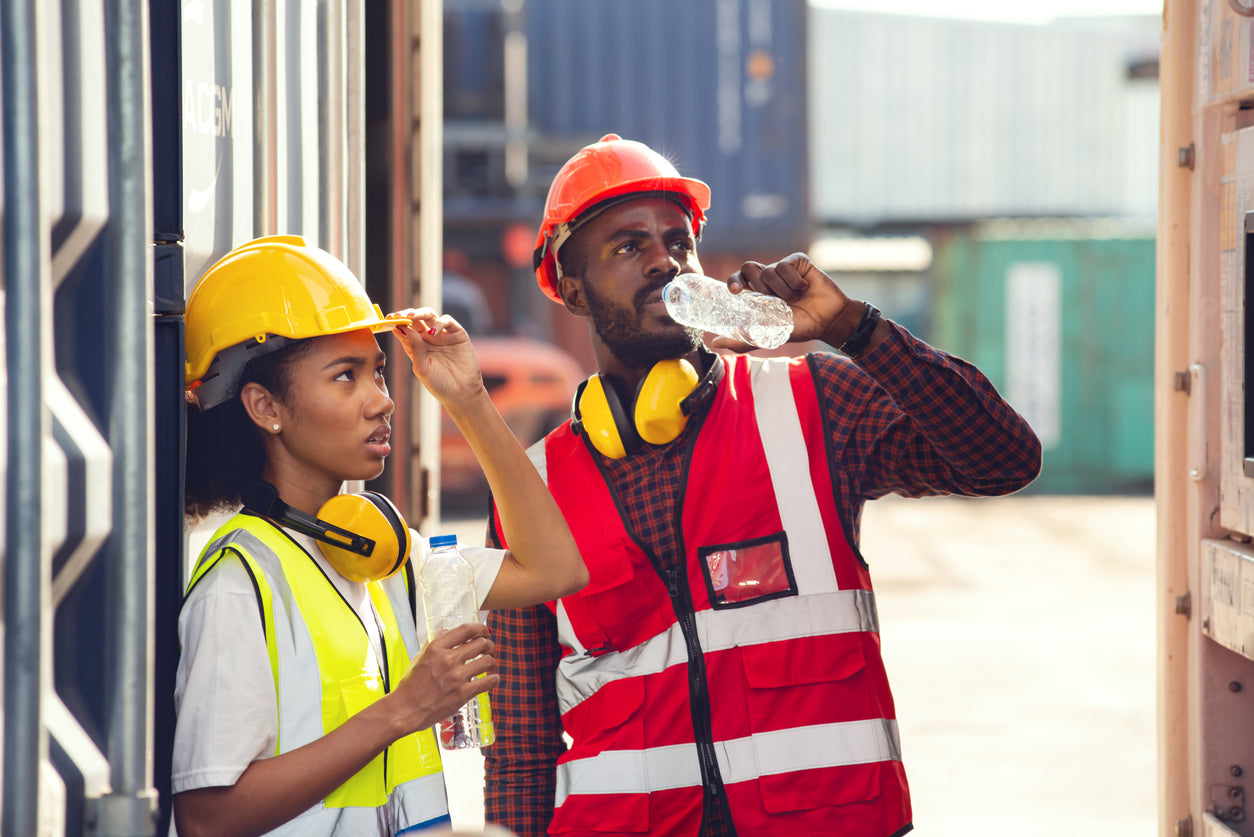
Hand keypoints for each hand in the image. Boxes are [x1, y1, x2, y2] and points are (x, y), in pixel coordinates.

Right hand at [387, 621, 498, 734]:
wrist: (405, 710)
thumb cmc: (411, 685)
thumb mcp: (419, 657)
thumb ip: (434, 642)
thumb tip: (447, 630)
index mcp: (436, 647)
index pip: (466, 629)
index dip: (480, 628)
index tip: (485, 631)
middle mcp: (447, 659)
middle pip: (481, 643)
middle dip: (489, 644)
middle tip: (489, 650)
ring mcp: (456, 676)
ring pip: (488, 660)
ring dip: (492, 662)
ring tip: (490, 666)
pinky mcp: (462, 693)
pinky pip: (488, 681)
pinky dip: (494, 679)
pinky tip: (491, 679)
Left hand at [388, 308, 484, 405]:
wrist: (461, 393)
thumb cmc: (439, 384)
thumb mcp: (421, 367)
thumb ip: (414, 347)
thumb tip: (404, 328)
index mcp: (416, 346)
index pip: (404, 329)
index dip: (396, 322)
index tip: (388, 319)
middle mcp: (428, 337)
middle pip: (416, 319)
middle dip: (406, 315)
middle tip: (399, 315)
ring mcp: (442, 334)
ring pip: (429, 315)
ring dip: (419, 313)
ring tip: (411, 318)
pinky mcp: (457, 334)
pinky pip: (447, 321)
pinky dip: (439, 322)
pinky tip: (433, 332)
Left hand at [722, 253, 855, 348]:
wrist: (828, 321)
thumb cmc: (799, 327)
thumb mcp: (768, 336)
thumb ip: (743, 340)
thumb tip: (714, 344)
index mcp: (758, 292)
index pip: (738, 278)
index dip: (734, 280)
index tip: (735, 291)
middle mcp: (768, 278)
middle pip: (749, 267)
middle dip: (757, 285)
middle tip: (770, 298)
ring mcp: (783, 268)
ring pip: (769, 270)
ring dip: (781, 290)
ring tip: (794, 300)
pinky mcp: (798, 262)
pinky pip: (786, 265)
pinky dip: (793, 281)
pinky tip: (804, 289)